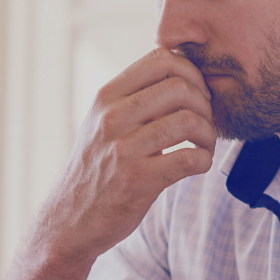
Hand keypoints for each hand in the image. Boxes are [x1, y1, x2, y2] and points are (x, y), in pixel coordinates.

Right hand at [37, 49, 216, 264]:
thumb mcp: (104, 122)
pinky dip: (204, 160)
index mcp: (107, 97)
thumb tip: (182, 72)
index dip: (191, 72)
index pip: (162, 59)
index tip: (196, 94)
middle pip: (180, 86)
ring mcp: (123, 149)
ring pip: (189, 121)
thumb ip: (135, 97)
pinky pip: (190, 158)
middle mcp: (112, 118)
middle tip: (205, 122)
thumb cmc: (97, 167)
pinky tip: (198, 164)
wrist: (71, 219)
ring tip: (204, 145)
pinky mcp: (138, 181)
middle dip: (205, 104)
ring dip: (208, 134)